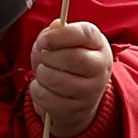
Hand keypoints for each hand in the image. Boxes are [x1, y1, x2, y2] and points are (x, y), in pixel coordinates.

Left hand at [30, 20, 112, 137]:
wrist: (75, 98)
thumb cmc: (65, 62)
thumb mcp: (62, 42)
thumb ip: (56, 32)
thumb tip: (54, 28)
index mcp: (98, 44)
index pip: (85, 34)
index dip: (60, 35)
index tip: (43, 40)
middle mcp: (100, 67)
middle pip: (73, 58)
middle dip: (48, 56)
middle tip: (43, 57)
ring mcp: (91, 91)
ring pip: (57, 80)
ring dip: (41, 73)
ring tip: (44, 72)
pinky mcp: (77, 110)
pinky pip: (47, 97)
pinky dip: (37, 90)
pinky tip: (43, 87)